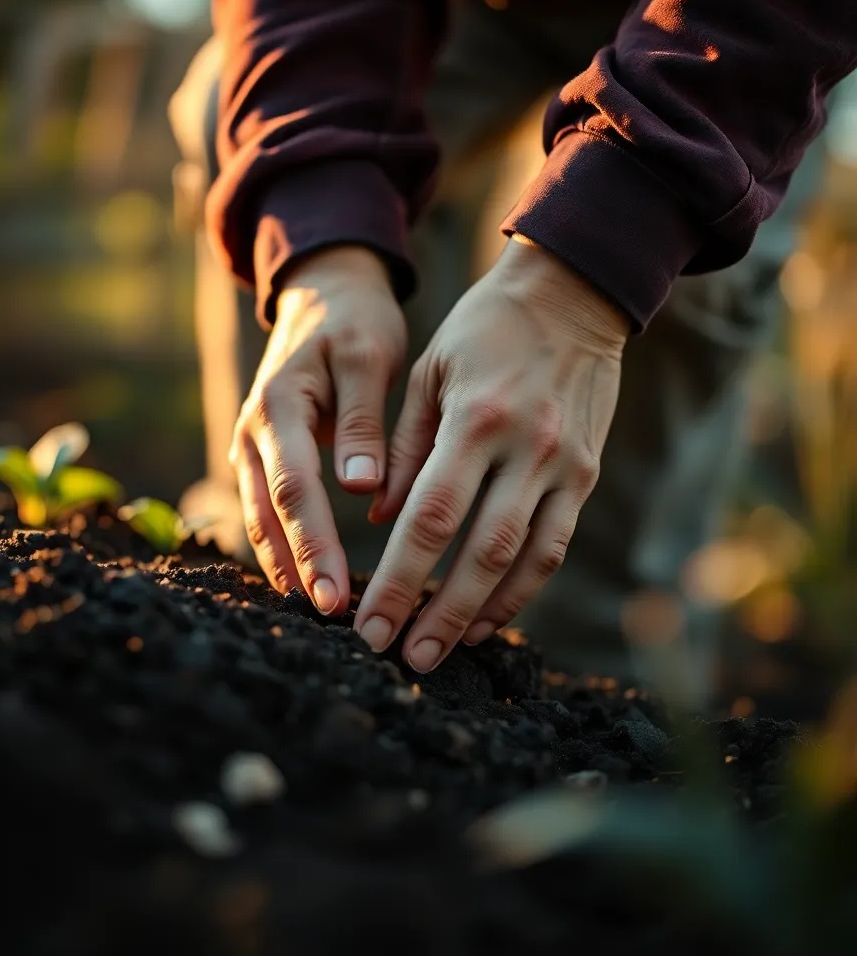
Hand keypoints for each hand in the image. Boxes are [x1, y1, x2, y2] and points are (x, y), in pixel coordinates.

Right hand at [230, 245, 406, 613]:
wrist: (323, 294)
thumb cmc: (354, 322)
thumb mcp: (367, 355)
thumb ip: (361, 420)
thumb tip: (361, 488)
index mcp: (278, 405)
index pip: (294, 488)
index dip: (312, 544)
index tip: (335, 594)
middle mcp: (253, 431)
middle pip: (268, 513)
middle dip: (297, 569)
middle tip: (330, 619)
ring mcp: (251, 446)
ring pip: (258, 518)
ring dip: (284, 565)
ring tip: (316, 613)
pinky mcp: (262, 456)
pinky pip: (265, 509)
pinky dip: (282, 546)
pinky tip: (306, 580)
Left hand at [354, 238, 629, 670]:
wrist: (572, 297)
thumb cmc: (483, 331)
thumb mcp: (428, 372)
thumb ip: (403, 448)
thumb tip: (381, 517)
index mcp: (477, 420)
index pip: (432, 517)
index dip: (400, 578)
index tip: (369, 621)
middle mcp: (528, 449)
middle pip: (480, 553)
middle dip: (438, 614)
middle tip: (403, 657)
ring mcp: (566, 466)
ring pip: (526, 561)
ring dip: (482, 615)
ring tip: (443, 652)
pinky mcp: (586, 476)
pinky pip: (555, 546)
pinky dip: (523, 589)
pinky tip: (489, 617)